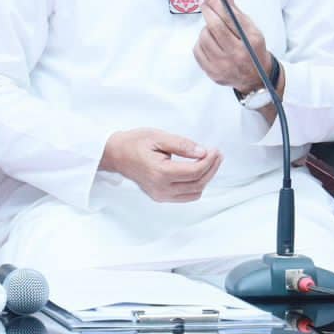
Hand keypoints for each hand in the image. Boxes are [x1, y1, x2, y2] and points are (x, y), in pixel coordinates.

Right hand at [100, 128, 222, 202]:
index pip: (194, 171)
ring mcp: (160, 195)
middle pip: (197, 184)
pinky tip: (198, 171)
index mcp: (160, 173)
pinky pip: (186, 196)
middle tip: (217, 154)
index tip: (214, 150)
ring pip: (194, 193)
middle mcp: (161, 188)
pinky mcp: (160, 197)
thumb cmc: (134, 143)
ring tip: (211, 162)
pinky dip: (196, 185)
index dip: (209, 161)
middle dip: (211, 169)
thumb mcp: (158, 136)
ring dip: (206, 178)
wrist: (116, 154)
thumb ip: (181, 145)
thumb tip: (202, 152)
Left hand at [194, 0, 271, 92]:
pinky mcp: (213, 73)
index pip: (230, 18)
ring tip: (213, 29)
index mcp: (250, 41)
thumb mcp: (251, 29)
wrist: (256, 78)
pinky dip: (201, 42)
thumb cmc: (253, 50)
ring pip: (204, 38)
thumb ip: (235, 11)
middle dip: (208, 11)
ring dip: (206, 29)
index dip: (217, 4)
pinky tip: (208, 41)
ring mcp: (224, 66)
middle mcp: (237, 55)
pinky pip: (197, 51)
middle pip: (215, 27)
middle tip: (204, 3)